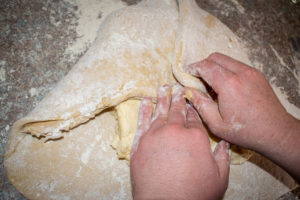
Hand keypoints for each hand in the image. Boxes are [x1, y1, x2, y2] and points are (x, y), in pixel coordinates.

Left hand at [130, 85, 229, 199]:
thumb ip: (222, 157)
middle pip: (177, 111)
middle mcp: (175, 131)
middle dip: (179, 99)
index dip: (193, 109)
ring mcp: (155, 136)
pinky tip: (146, 100)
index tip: (191, 101)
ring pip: (160, 111)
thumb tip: (224, 143)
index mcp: (196, 137)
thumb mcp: (219, 178)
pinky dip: (144, 109)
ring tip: (163, 87)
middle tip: (178, 88)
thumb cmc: (195, 194)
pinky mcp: (140, 144)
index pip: (194, 118)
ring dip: (162, 98)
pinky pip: (141, 121)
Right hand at [184, 52, 299, 181]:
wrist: (276, 132)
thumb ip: (200, 104)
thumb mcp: (216, 124)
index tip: (185, 72)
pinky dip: (226, 70)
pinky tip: (225, 87)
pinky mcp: (257, 74)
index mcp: (229, 84)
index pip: (205, 66)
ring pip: (226, 60)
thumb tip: (188, 92)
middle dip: (203, 65)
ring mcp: (251, 72)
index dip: (193, 68)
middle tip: (197, 79)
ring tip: (211, 85)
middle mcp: (241, 73)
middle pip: (215, 57)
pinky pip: (236, 65)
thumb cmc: (245, 131)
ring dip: (215, 67)